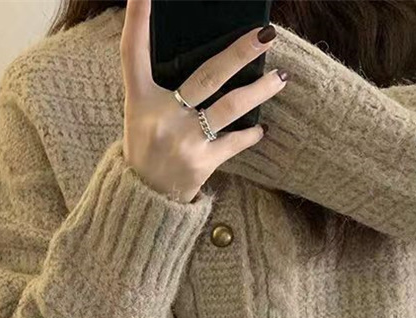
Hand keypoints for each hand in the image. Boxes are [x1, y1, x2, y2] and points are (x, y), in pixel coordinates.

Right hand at [120, 0, 288, 203]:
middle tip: (267, 34)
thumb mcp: (141, 116)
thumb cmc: (146, 151)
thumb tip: (206, 61)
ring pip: (230, 107)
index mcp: (140, 99)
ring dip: (260, 90)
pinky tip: (261, 130)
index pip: (133, 52)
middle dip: (239, 53)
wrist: (144, 201)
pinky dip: (250, 135)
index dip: (137, 19)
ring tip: (282, 78)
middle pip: (206, 76)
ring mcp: (184, 140)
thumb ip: (162, 88)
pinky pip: (234, 142)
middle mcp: (162, 116)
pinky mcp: (201, 162)